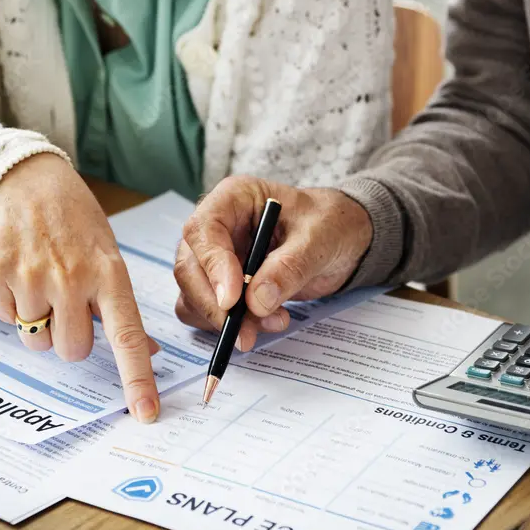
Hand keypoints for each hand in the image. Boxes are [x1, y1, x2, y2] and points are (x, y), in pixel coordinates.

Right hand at [0, 153, 159, 422]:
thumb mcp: (108, 257)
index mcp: (109, 274)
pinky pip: (5, 318)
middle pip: (73, 351)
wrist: (25, 180)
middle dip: (70, 337)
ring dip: (39, 323)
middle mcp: (72, 278)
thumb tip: (149, 352)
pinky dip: (12, 304)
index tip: (146, 413)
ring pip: (37, 341)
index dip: (136, 378)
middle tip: (67, 304)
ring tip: (42, 283)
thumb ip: (122, 308)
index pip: (126, 336)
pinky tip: (19, 273)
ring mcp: (32, 275)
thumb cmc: (75, 225)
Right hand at [174, 176, 372, 350]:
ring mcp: (214, 258)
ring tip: (273, 322)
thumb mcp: (319, 238)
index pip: (203, 230)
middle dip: (215, 305)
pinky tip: (263, 323)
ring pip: (192, 295)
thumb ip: (289, 267)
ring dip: (225, 320)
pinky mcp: (220, 286)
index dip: (212, 266)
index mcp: (234, 198)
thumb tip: (256, 301)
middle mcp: (216, 227)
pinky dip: (229, 326)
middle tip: (246, 331)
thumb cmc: (329, 224)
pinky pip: (206, 312)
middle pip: (189, 268)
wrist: (340, 239)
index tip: (232, 300)